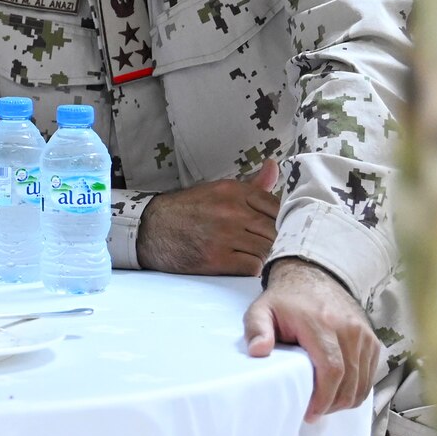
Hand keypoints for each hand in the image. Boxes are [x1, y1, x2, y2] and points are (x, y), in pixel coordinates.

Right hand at [136, 158, 279, 274]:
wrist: (152, 229)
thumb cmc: (187, 210)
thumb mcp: (217, 190)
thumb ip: (251, 185)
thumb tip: (275, 167)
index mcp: (234, 191)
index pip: (277, 207)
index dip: (284, 221)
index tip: (283, 229)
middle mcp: (232, 211)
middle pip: (276, 231)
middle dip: (279, 241)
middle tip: (277, 247)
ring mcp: (225, 235)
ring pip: (267, 250)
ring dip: (267, 256)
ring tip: (262, 257)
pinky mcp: (217, 259)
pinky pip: (253, 267)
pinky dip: (254, 268)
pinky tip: (246, 264)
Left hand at [243, 258, 380, 421]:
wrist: (313, 277)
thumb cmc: (286, 300)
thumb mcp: (262, 309)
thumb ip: (257, 329)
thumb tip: (258, 351)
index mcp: (321, 322)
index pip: (332, 369)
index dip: (323, 397)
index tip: (310, 411)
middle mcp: (348, 328)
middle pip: (349, 382)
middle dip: (332, 404)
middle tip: (314, 411)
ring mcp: (364, 335)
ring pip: (362, 383)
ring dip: (344, 400)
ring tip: (324, 403)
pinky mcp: (372, 341)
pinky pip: (369, 376)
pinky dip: (356, 389)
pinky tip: (337, 391)